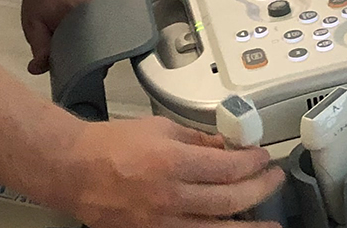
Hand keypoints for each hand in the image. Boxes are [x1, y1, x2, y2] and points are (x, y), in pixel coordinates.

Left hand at [19, 0, 123, 74]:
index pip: (100, 49)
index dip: (95, 62)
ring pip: (119, 24)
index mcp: (81, 14)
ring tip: (94, 35)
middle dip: (102, 49)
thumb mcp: (34, 23)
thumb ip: (39, 47)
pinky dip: (115, 18)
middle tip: (88, 51)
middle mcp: (100, 3)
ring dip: (109, 33)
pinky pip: (122, 10)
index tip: (90, 68)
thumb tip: (37, 69)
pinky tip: (101, 20)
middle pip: (112, 38)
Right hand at [50, 116, 283, 227]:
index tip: (263, 157)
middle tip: (273, 180)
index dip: (252, 162)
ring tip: (269, 226)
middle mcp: (169, 195)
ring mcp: (161, 221)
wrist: (73, 169)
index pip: (227, 167)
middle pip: (229, 198)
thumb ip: (197, 140)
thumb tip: (226, 146)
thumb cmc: (109, 145)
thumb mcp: (160, 128)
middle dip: (259, 189)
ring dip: (248, 226)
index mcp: (171, 162)